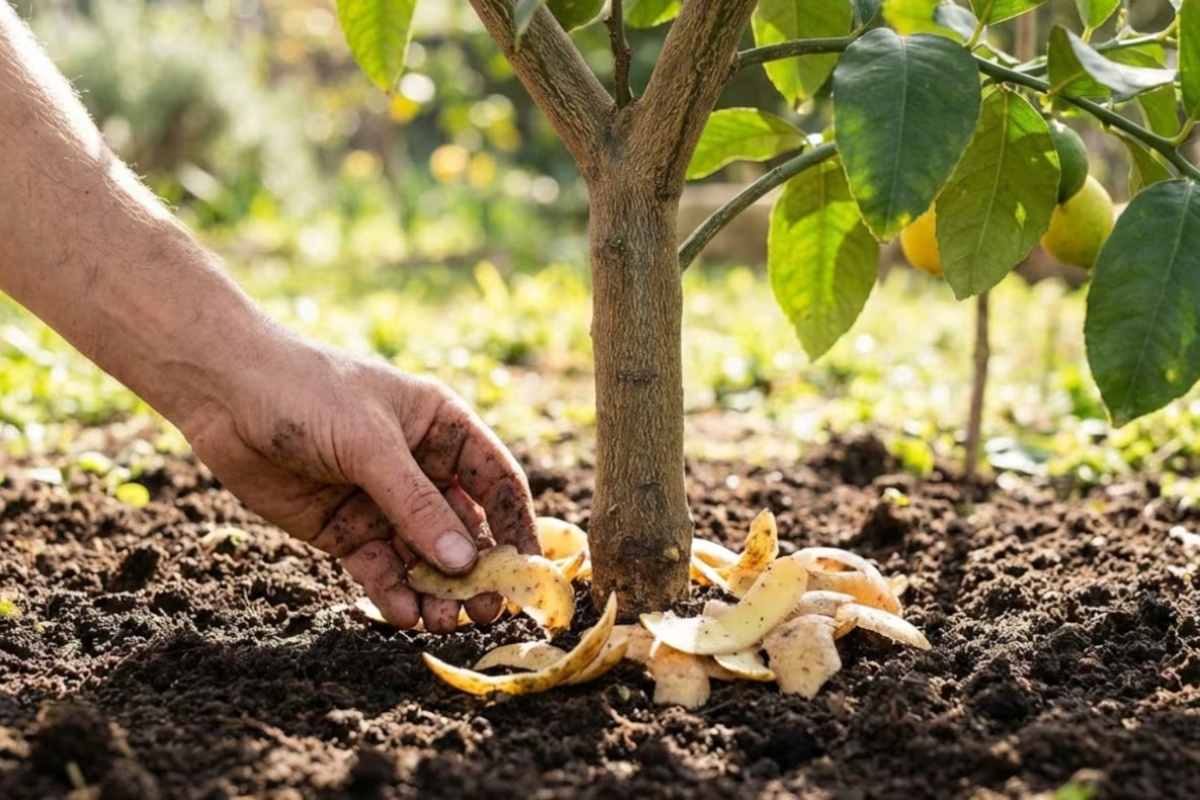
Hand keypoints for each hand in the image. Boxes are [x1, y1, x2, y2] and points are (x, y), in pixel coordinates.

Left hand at [180, 335, 538, 632]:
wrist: (224, 394)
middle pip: (464, 528)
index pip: (497, 482)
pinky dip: (394, 592)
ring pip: (424, 556)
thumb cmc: (309, 394)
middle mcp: (420, 468)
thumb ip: (417, 505)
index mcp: (442, 430)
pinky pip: (380, 569)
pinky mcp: (346, 530)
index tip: (529, 571)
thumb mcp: (371, 445)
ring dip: (437, 590)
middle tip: (485, 609)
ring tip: (443, 620)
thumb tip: (464, 563)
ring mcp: (382, 502)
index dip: (518, 524)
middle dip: (476, 569)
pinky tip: (404, 613)